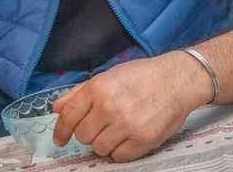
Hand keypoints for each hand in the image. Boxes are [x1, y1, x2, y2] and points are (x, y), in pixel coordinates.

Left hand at [53, 51, 213, 161]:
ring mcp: (126, 125)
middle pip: (83, 136)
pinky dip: (121, 150)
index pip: (69, 116)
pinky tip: (128, 136)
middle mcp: (109, 107)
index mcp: (98, 88)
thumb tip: (57, 108)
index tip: (60, 139)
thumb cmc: (140, 76)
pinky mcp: (142, 141)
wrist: (175, 80)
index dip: (60, 131)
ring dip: (105, 142)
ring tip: (117, 128)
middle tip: (102, 123)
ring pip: (99, 149)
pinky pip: (119, 157)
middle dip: (89, 132)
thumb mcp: (108, 75)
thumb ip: (80, 92)